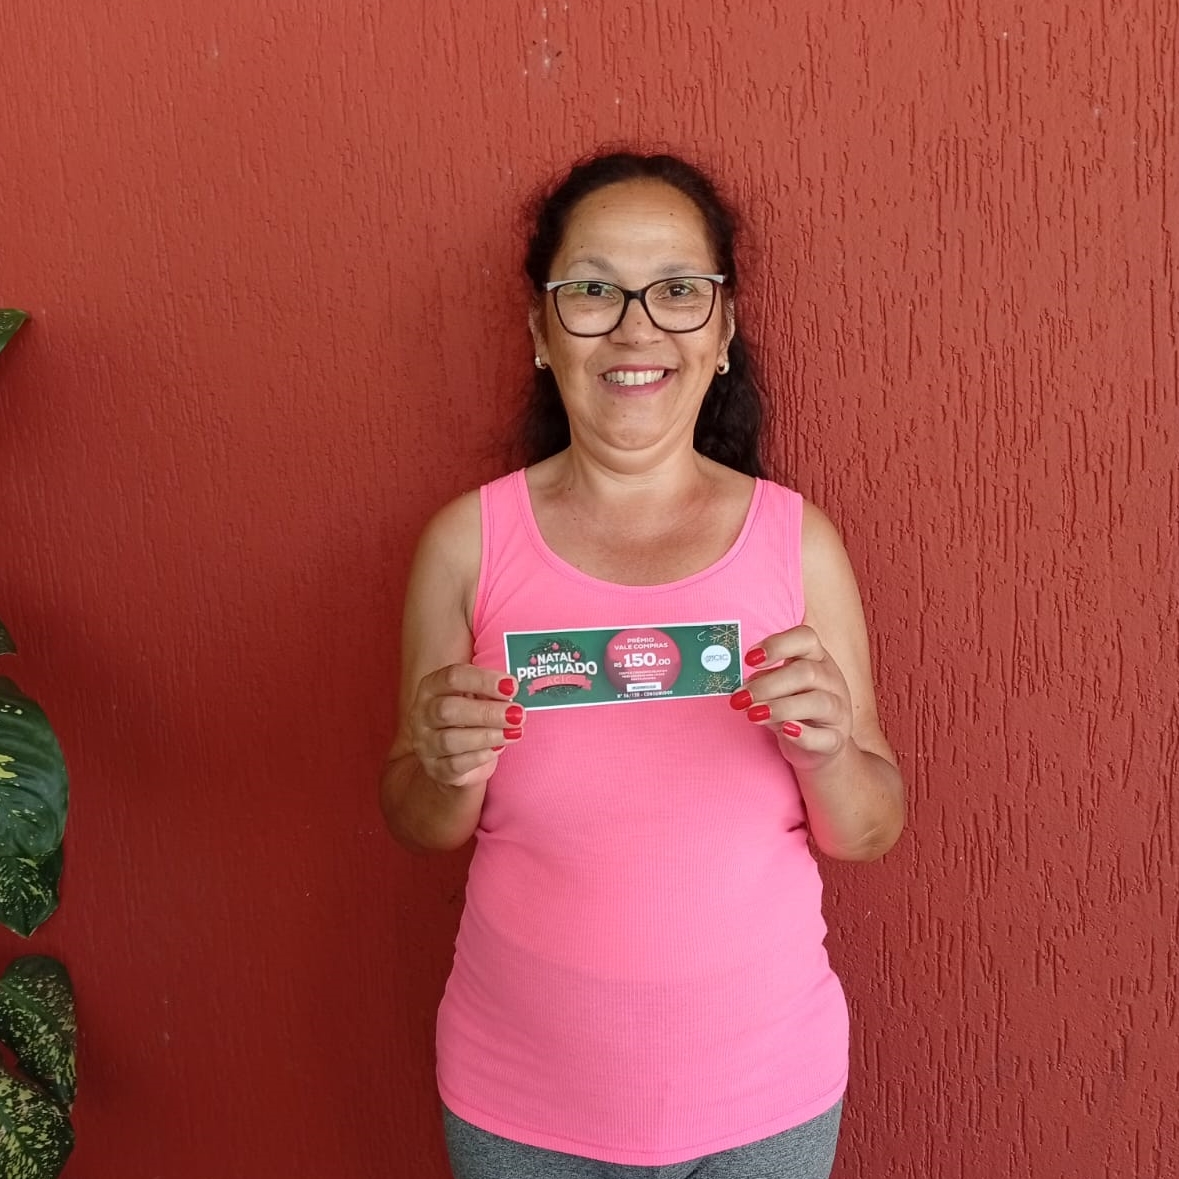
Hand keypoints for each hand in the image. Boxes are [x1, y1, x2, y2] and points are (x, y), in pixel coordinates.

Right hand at [408, 666, 523, 788]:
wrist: (456, 757)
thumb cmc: (470, 718)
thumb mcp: (477, 697)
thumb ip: (490, 691)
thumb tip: (511, 690)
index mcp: (431, 687)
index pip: (452, 677)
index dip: (483, 680)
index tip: (512, 686)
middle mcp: (422, 714)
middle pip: (447, 710)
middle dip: (487, 712)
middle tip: (517, 714)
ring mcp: (426, 743)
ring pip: (451, 740)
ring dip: (487, 735)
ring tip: (514, 732)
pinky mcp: (436, 769)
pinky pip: (456, 764)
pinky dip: (480, 756)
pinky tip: (498, 749)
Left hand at [729, 625, 852, 768]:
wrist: (820, 744)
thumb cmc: (794, 708)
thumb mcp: (777, 689)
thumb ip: (762, 682)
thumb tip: (743, 686)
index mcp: (816, 658)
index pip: (805, 638)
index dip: (777, 645)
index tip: (749, 659)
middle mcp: (831, 679)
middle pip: (806, 672)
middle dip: (768, 685)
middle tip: (740, 698)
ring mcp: (838, 710)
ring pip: (817, 702)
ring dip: (781, 707)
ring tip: (753, 715)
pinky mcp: (837, 739)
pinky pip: (825, 737)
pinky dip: (805, 735)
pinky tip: (786, 731)